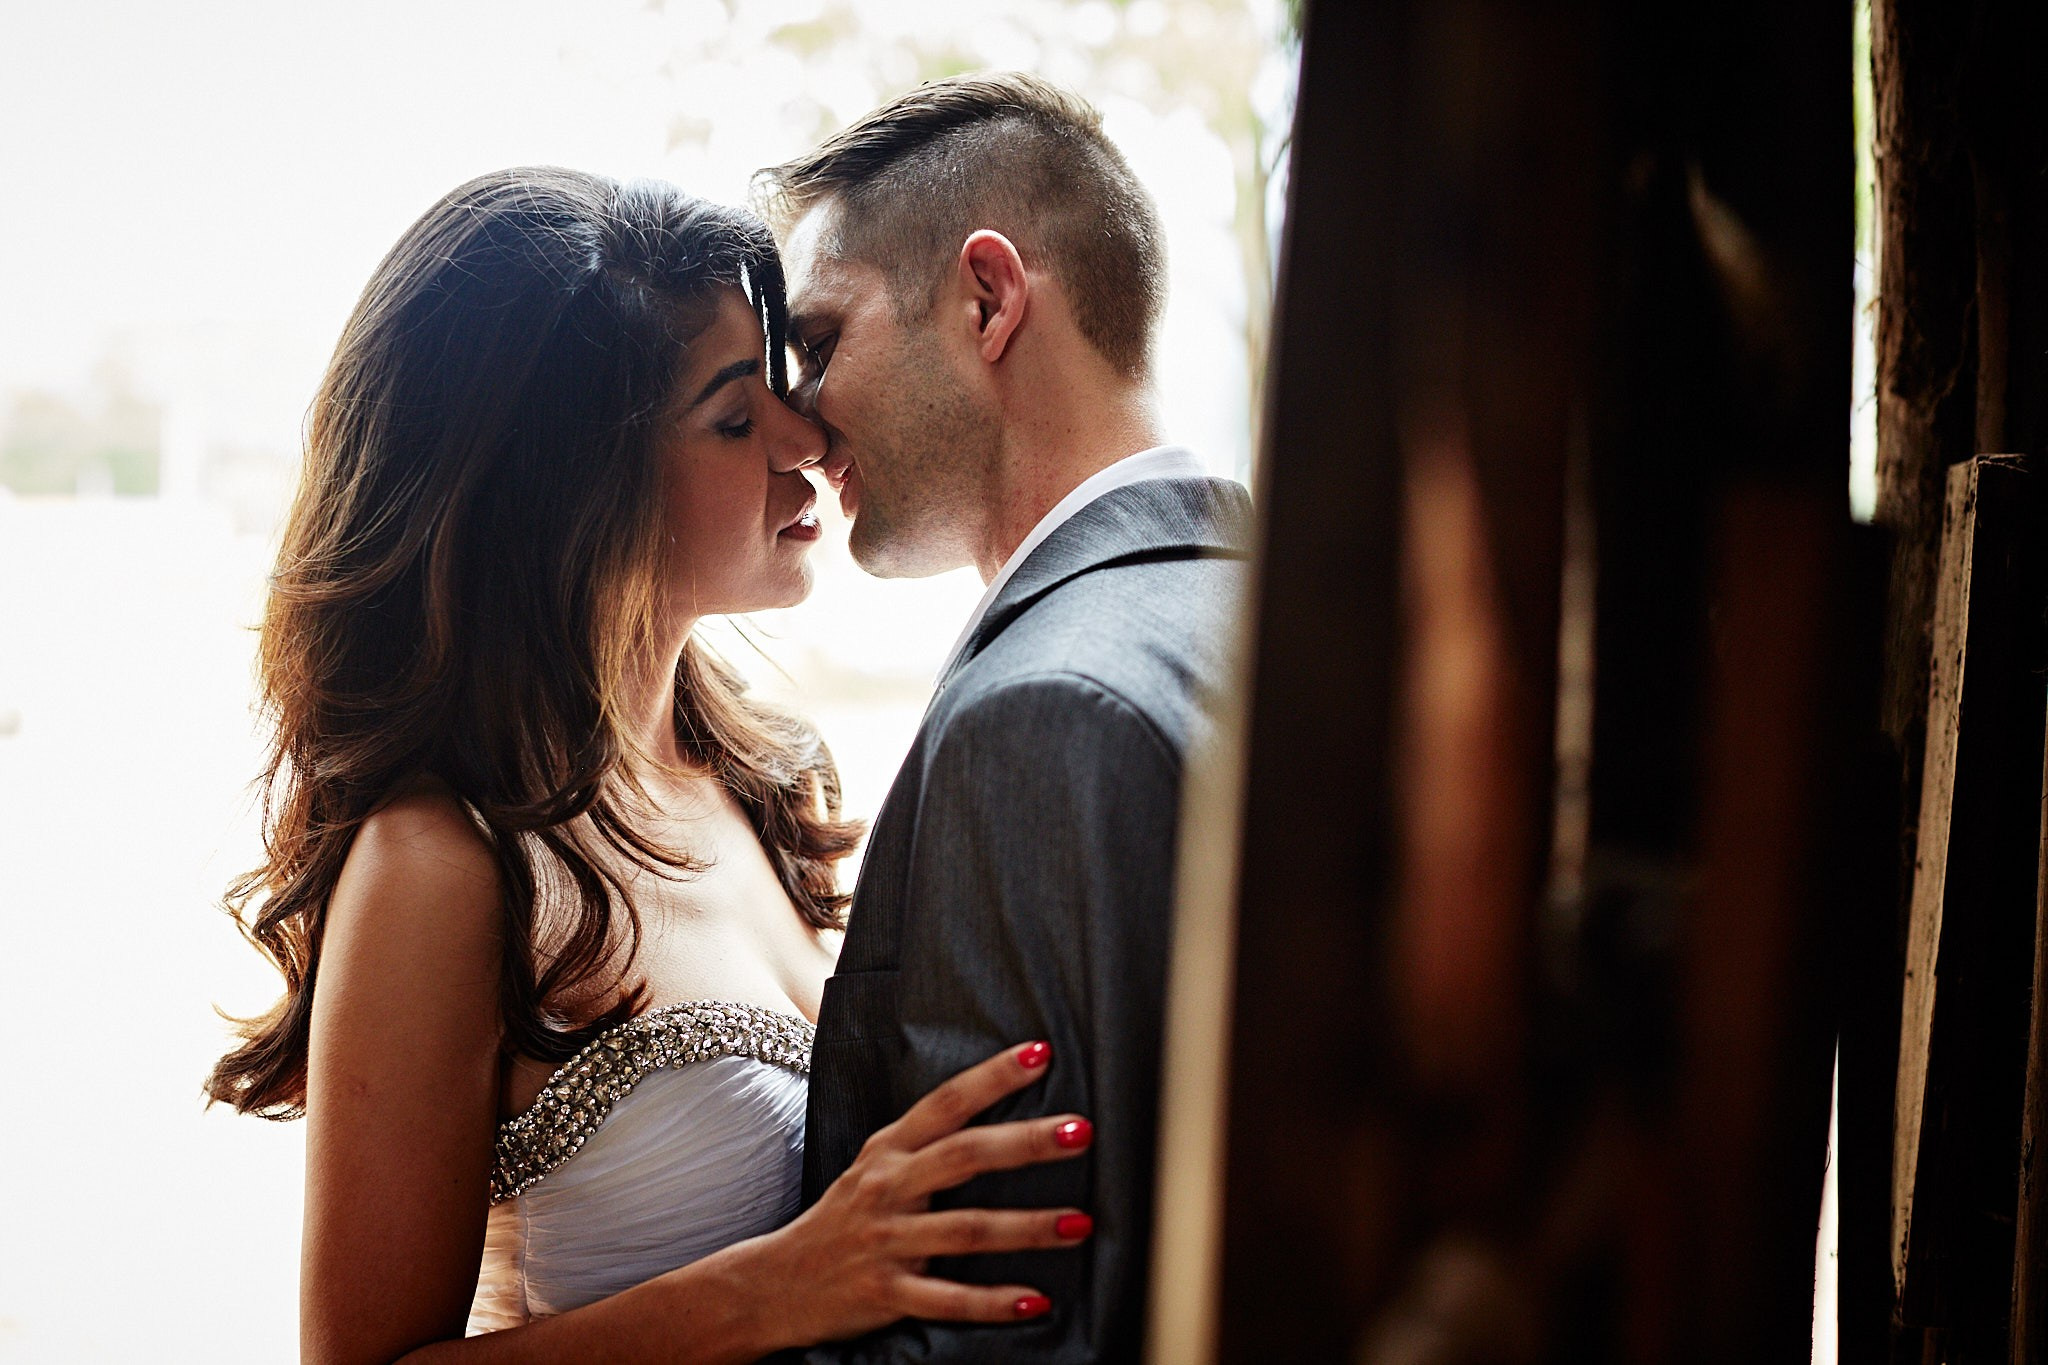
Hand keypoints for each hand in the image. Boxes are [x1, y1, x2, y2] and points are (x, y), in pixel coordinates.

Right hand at [744, 1041, 1093, 1348]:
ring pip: (966, 1231)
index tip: (1040, 1053)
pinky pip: (947, 1298)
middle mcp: (887, 1188)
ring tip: (1081, 1223)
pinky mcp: (885, 1292)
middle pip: (964, 1156)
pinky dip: (993, 1302)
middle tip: (1081, 1131)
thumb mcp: (873, 1167)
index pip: (945, 1102)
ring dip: (1028, 1227)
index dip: (992, 1076)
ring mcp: (886, 1241)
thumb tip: (1001, 1120)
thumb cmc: (840, 1219)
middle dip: (1026, 1143)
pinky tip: (1035, 1300)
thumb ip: (926, 1145)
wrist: (772, 1283)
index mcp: (888, 1150)